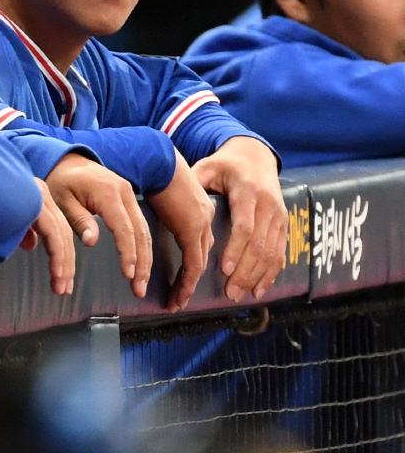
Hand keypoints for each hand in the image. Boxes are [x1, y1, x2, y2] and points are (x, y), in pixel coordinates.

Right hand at [19, 177, 76, 296]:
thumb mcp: (0, 220)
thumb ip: (20, 230)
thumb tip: (32, 245)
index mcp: (32, 194)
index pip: (55, 229)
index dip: (60, 255)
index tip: (60, 279)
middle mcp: (38, 192)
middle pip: (61, 233)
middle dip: (65, 264)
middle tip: (64, 288)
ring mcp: (38, 195)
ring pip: (60, 236)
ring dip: (63, 265)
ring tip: (61, 286)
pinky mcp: (35, 201)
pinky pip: (53, 233)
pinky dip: (58, 255)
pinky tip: (57, 273)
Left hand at [45, 153, 152, 298]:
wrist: (67, 160)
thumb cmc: (60, 181)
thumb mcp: (61, 200)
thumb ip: (78, 220)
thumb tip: (92, 241)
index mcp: (108, 192)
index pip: (124, 228)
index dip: (128, 254)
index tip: (129, 275)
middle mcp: (125, 192)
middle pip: (141, 232)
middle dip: (143, 263)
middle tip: (139, 289)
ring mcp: (130, 195)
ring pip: (145, 230)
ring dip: (146, 259)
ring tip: (141, 284)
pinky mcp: (129, 199)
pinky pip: (141, 225)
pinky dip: (143, 247)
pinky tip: (141, 265)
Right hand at [147, 150, 214, 312]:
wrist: (159, 160)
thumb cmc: (157, 172)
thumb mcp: (166, 196)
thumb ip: (169, 210)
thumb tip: (160, 219)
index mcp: (201, 212)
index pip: (199, 245)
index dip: (191, 266)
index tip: (182, 282)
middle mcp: (206, 220)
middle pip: (201, 258)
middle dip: (190, 282)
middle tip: (178, 300)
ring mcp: (201, 225)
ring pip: (199, 265)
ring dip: (187, 287)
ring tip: (175, 303)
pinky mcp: (192, 230)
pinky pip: (192, 264)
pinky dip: (186, 282)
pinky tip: (178, 294)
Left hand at [191, 137, 286, 302]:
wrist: (256, 157)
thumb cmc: (225, 165)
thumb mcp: (208, 167)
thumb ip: (194, 181)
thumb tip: (169, 193)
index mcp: (248, 191)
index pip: (245, 225)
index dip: (236, 249)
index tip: (225, 269)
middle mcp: (268, 205)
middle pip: (259, 244)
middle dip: (245, 272)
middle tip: (229, 293)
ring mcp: (279, 216)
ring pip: (271, 252)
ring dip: (256, 277)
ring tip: (239, 296)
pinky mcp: (284, 224)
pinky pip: (280, 252)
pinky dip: (271, 273)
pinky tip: (259, 290)